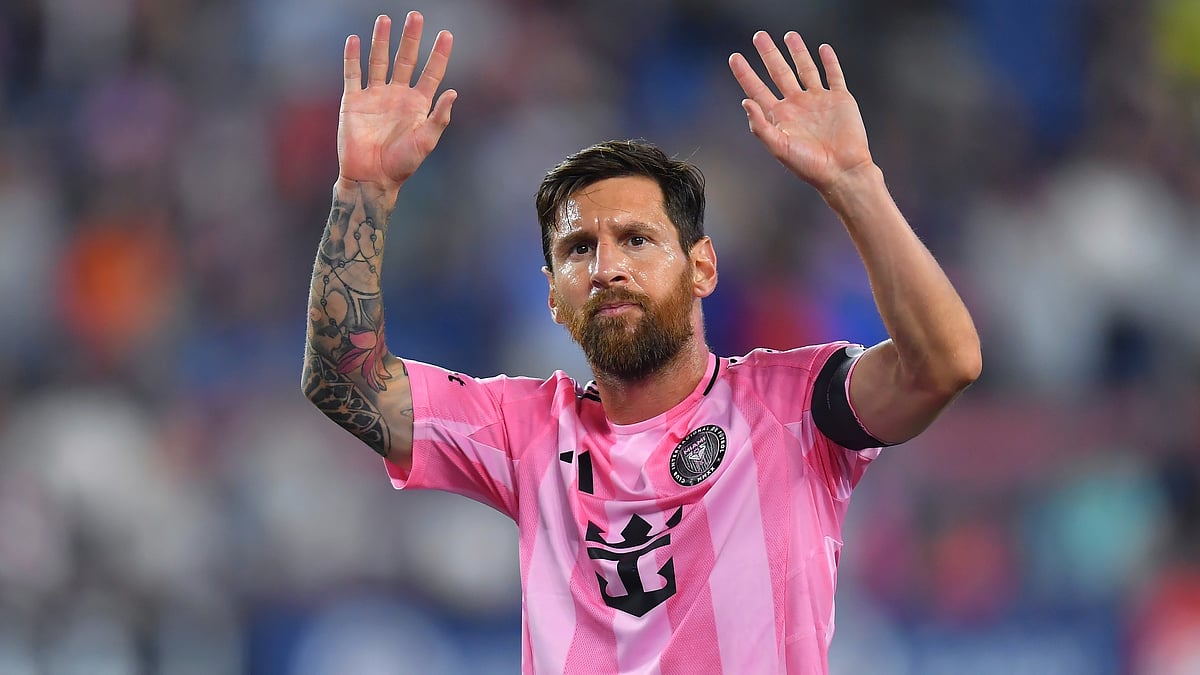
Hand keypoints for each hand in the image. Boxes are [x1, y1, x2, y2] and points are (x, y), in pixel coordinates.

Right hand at [338, 12, 455, 190]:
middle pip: (406, 60)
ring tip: (385, 19)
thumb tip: (454, 92)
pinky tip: (354, 40)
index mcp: (418, 105)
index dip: (439, 54)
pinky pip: (353, 74)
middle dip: (411, 38)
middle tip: (416, 16)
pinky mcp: (353, 101)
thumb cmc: (402, 165)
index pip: (431, 73)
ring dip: (382, 40)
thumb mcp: (426, 142)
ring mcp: (375, 96)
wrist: (371, 178)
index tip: (447, 34)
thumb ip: (439, 118)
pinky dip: (352, 57)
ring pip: (379, 61)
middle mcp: (397, 96)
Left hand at [729, 32, 871, 192]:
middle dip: (769, 54)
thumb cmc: (809, 166)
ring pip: (805, 69)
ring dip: (798, 52)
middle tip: (759, 36)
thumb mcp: (779, 147)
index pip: (757, 89)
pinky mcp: (839, 99)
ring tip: (789, 35)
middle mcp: (797, 105)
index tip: (734, 57)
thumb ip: (761, 126)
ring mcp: (818, 101)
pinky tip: (823, 49)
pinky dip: (829, 62)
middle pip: (779, 73)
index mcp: (780, 116)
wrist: (842, 170)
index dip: (745, 73)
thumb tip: (745, 102)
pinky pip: (834, 75)